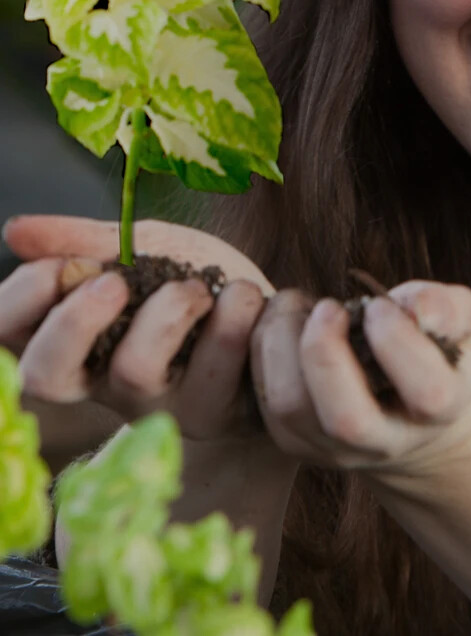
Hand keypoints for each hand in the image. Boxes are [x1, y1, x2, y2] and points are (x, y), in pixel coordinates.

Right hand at [0, 216, 274, 442]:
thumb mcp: (143, 249)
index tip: (58, 267)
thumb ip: (86, 242)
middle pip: (46, 375)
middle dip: (72, 323)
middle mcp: (101, 379)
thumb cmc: (196, 283)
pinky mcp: (209, 413)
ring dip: (170, 309)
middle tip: (114, 281)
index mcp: (74, 337)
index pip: (9, 336)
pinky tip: (245, 300)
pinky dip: (232, 319)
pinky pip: (211, 375)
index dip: (18, 302)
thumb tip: (15, 231)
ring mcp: (154, 404)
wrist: (271, 314)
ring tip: (202, 286)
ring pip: (133, 371)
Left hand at [250, 279, 470, 477]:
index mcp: (439, 409)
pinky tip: (284, 322)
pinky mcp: (295, 441)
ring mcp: (334, 449)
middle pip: (346, 420)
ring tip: (298, 306)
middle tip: (328, 307)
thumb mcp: (458, 324)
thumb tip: (422, 312)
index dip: (399, 340)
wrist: (405, 408)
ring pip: (292, 409)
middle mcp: (386, 442)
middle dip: (326, 352)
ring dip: (283, 343)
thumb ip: (451, 308)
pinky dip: (262, 349)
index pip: (427, 390)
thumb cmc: (432, 350)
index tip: (380, 305)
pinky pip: (264, 399)